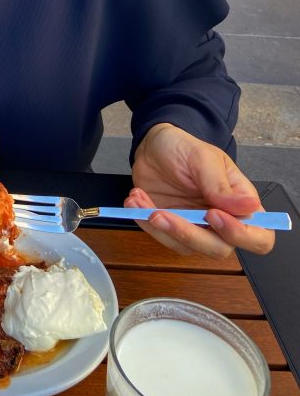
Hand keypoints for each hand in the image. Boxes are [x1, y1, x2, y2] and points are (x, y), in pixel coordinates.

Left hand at [129, 123, 274, 258]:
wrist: (153, 147)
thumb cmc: (183, 148)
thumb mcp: (202, 158)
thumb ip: (220, 185)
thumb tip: (249, 206)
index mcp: (241, 204)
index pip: (258, 236)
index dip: (240, 235)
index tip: (213, 214)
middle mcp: (222, 221)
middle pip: (220, 249)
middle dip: (190, 234)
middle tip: (163, 213)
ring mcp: (196, 227)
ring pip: (187, 247)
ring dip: (160, 227)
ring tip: (140, 199)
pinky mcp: (171, 228)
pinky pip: (161, 238)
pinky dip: (145, 222)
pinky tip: (135, 200)